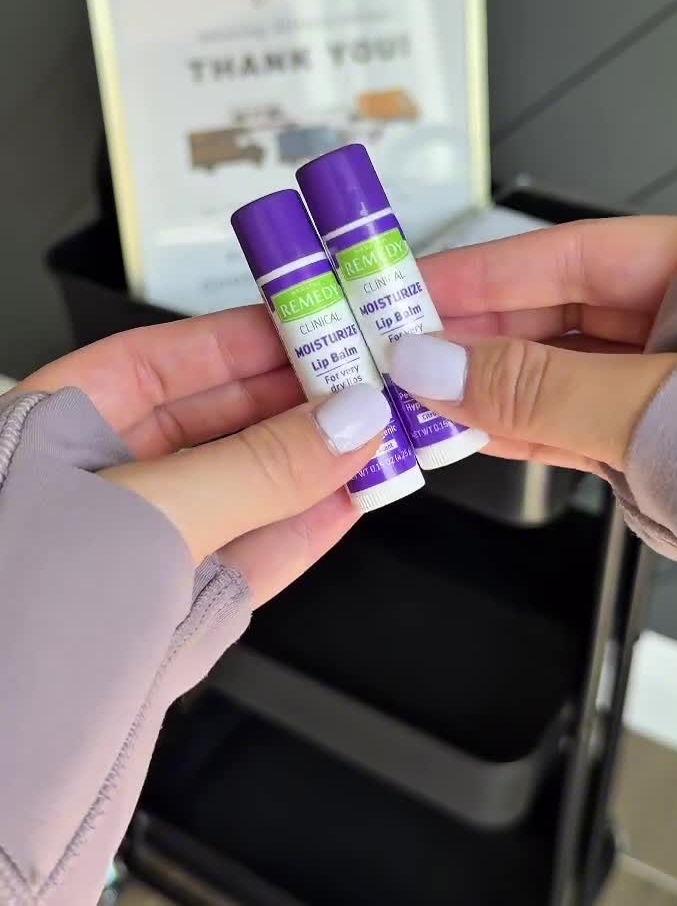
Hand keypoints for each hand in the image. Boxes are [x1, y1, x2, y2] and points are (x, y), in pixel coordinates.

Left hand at [20, 307, 389, 599]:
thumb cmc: (18, 613)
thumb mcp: (145, 519)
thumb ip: (254, 468)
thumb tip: (343, 421)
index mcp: (60, 425)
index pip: (170, 358)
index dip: (249, 338)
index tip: (320, 325)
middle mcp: (100, 478)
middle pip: (218, 418)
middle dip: (297, 400)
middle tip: (371, 382)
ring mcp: (140, 544)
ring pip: (245, 485)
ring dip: (316, 463)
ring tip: (380, 437)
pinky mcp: (173, 606)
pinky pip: (252, 550)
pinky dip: (305, 527)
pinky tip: (350, 500)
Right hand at [389, 216, 676, 474]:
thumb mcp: (660, 411)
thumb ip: (544, 390)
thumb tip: (438, 365)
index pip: (569, 254)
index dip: (480, 273)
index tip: (404, 290)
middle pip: (557, 316)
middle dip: (471, 339)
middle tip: (394, 355)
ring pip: (562, 378)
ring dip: (487, 392)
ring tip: (415, 398)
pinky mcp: (669, 449)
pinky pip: (582, 429)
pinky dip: (524, 432)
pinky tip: (470, 431)